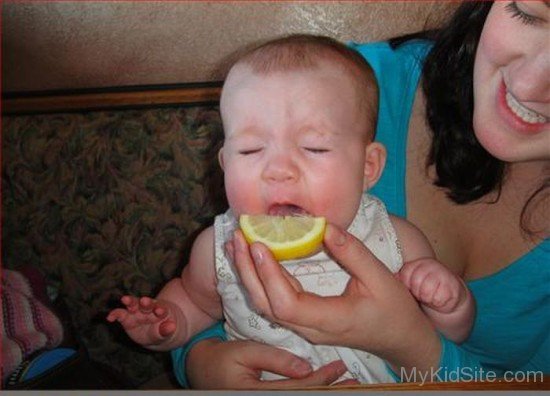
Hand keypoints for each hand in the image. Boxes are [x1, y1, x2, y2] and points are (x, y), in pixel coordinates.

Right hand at [106, 295, 176, 346]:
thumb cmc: (161, 330)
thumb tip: (172, 326)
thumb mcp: (165, 333)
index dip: (160, 310)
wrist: (154, 331)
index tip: (160, 311)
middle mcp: (148, 308)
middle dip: (146, 303)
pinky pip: (120, 314)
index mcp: (161, 311)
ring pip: (133, 303)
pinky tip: (110, 318)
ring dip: (130, 301)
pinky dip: (115, 314)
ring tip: (125, 299)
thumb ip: (166, 330)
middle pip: (147, 304)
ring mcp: (136, 311)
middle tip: (144, 301)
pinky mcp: (126, 317)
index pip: (161, 308)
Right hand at [186, 338, 356, 388]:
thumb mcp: (245, 352)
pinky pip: (293, 394)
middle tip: (353, 381)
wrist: (201, 370)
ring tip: (345, 384)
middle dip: (330, 390)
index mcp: (261, 395)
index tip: (342, 368)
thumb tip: (306, 367)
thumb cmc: (221, 359)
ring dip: (323, 391)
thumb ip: (275, 360)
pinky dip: (310, 389)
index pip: (300, 389)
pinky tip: (322, 385)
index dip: (323, 379)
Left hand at [229, 224, 440, 372]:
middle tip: (237, 237)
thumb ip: (353, 253)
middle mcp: (311, 328)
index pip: (286, 304)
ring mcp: (306, 327)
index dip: (268, 276)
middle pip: (267, 305)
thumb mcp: (380, 277)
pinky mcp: (305, 320)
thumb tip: (324, 226)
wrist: (401, 338)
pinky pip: (275, 302)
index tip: (258, 245)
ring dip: (250, 275)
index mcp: (330, 320)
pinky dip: (261, 279)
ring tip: (237, 244)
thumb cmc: (394, 309)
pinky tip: (254, 258)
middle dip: (248, 271)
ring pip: (267, 305)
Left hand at [398, 258, 466, 312]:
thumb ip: (400, 278)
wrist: (449, 296)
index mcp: (417, 263)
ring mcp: (443, 273)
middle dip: (417, 293)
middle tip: (422, 293)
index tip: (412, 288)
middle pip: (415, 283)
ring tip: (430, 296)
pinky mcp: (453, 286)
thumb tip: (391, 278)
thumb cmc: (424, 290)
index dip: (407, 286)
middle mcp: (430, 265)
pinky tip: (440, 299)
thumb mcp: (410, 282)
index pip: (404, 275)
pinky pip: (438, 299)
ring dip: (427, 299)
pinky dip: (438, 303)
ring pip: (426, 292)